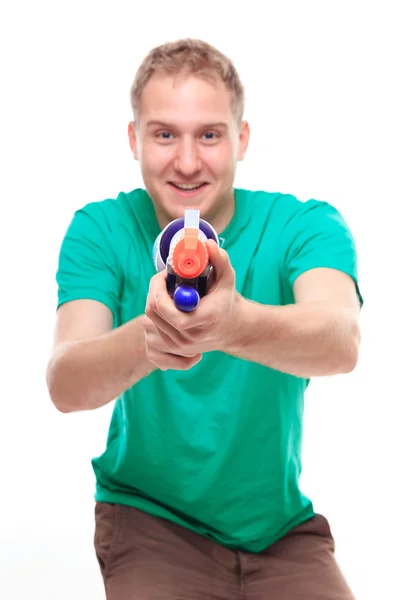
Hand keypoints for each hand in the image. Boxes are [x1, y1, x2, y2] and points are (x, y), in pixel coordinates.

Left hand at [144, 240, 242, 362]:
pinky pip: (151, 329)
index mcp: (205, 319)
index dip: (160, 291)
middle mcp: (192, 337)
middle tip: (162, 279)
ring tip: (167, 291)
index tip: (164, 275)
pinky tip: (167, 306)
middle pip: (155, 314)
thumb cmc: (226, 300)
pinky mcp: (173, 350)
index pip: (171, 313)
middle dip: (154, 292)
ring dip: (153, 301)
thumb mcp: (227, 278)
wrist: (231, 328)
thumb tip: (208, 244)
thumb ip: (220, 260)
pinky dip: (155, 314)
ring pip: (150, 320)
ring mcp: (181, 346)